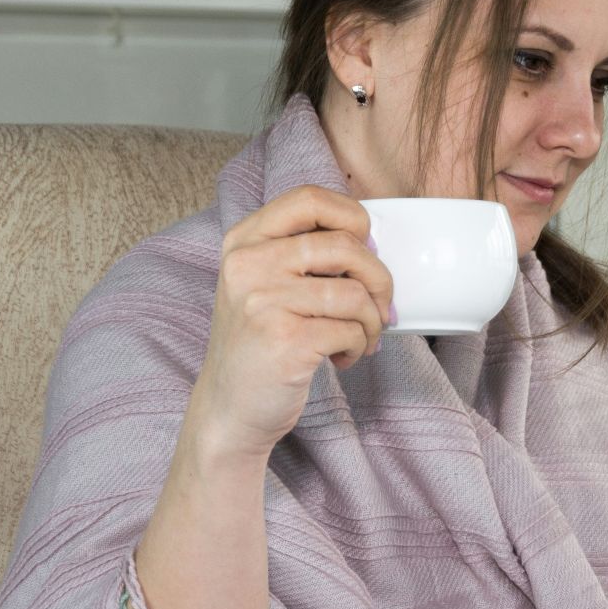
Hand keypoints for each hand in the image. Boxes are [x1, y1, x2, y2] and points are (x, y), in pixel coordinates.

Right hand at [189, 185, 393, 458]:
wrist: (228, 409)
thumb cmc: (259, 344)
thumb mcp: (262, 285)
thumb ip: (301, 254)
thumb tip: (373, 243)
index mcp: (244, 241)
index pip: (310, 198)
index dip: (352, 216)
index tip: (365, 246)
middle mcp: (248, 264)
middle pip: (346, 245)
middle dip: (379, 279)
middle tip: (378, 307)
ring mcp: (263, 302)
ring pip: (355, 293)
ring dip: (372, 321)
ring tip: (361, 338)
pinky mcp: (284, 340)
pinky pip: (351, 330)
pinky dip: (359, 346)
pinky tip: (342, 358)